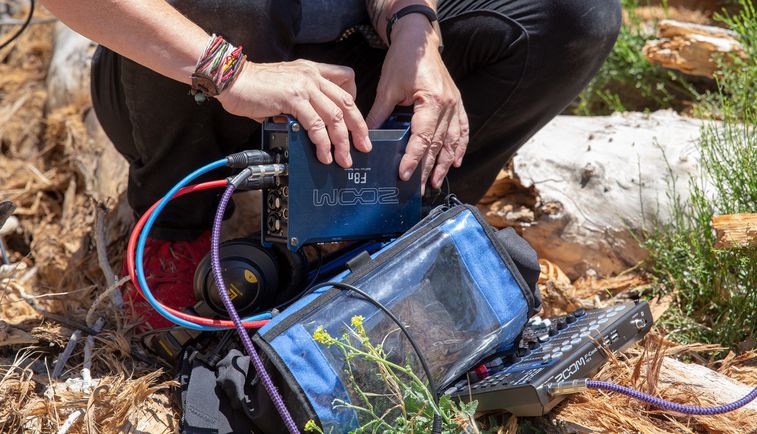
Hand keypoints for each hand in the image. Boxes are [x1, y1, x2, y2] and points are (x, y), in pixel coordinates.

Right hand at [218, 59, 371, 167]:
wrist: (231, 79)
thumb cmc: (253, 87)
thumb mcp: (285, 88)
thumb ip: (301, 104)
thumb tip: (310, 129)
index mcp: (311, 70)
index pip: (346, 80)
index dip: (354, 102)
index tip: (354, 122)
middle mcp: (311, 75)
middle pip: (346, 102)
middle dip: (358, 127)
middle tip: (364, 146)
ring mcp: (303, 85)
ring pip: (335, 116)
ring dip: (342, 141)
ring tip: (343, 159)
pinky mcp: (293, 98)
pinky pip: (316, 124)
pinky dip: (322, 142)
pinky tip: (323, 154)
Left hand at [366, 15, 468, 191]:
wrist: (418, 39)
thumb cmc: (403, 59)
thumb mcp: (387, 87)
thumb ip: (379, 114)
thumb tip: (367, 137)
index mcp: (432, 101)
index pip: (423, 137)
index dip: (413, 158)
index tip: (404, 175)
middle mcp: (448, 105)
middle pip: (437, 144)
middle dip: (427, 168)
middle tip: (417, 189)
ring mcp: (455, 104)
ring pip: (452, 141)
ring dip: (444, 164)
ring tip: (435, 182)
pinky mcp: (456, 103)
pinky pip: (462, 129)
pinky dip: (459, 147)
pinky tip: (455, 162)